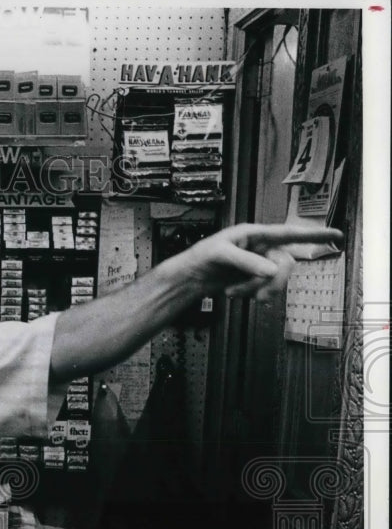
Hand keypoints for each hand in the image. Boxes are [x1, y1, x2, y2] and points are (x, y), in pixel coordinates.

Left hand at [170, 224, 342, 301]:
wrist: (190, 277)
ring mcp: (259, 264)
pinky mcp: (254, 278)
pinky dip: (250, 294)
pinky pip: (264, 289)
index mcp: (255, 234)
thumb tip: (272, 270)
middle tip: (254, 295)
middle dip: (270, 283)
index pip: (290, 233)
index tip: (337, 234)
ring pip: (275, 281)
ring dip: (255, 290)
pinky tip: (233, 293)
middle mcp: (261, 248)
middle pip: (286, 265)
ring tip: (233, 292)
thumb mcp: (220, 255)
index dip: (315, 234)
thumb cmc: (201, 257)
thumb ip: (246, 261)